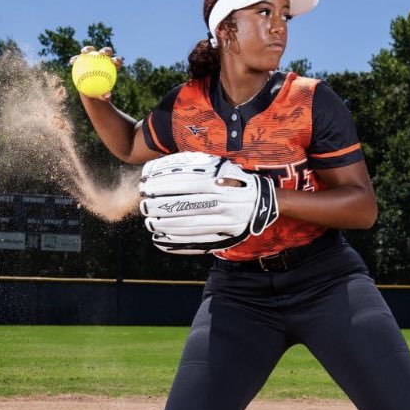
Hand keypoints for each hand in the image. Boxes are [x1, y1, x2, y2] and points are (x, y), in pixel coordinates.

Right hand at [70, 45, 123, 99]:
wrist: (90, 91)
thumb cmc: (98, 93)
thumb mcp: (102, 97)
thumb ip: (105, 96)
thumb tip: (107, 96)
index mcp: (112, 67)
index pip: (117, 61)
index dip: (117, 60)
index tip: (114, 61)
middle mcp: (103, 59)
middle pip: (106, 52)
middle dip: (105, 50)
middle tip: (101, 54)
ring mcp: (93, 58)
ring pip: (91, 51)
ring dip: (87, 49)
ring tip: (84, 53)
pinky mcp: (83, 59)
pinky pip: (79, 58)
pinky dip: (75, 59)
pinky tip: (72, 62)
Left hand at [138, 153, 279, 254]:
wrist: (264, 203)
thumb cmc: (235, 181)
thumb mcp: (220, 167)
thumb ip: (196, 166)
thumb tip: (162, 170)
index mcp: (221, 182)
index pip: (186, 182)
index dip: (163, 184)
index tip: (146, 185)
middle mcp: (224, 202)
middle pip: (185, 205)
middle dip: (161, 207)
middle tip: (145, 206)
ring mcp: (226, 222)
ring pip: (190, 225)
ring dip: (166, 226)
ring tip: (150, 223)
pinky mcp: (226, 238)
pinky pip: (198, 242)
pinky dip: (177, 243)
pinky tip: (161, 240)